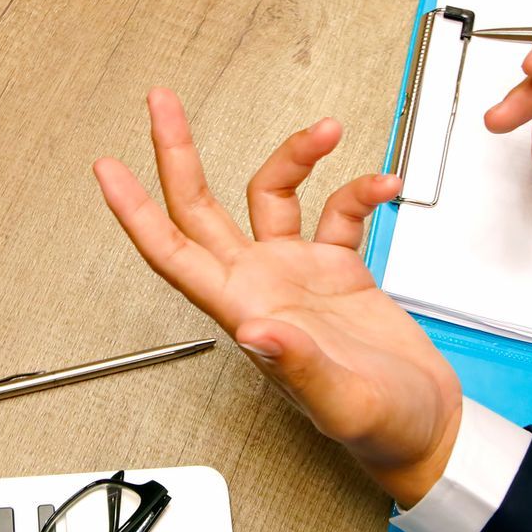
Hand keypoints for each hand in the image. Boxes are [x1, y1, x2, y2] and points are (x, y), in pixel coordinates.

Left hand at [94, 89, 462, 505]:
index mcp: (245, 311)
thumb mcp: (340, 401)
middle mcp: (261, 285)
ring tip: (326, 133)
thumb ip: (298, 366)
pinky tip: (382, 185)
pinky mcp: (337, 270)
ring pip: (272, 195)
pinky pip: (338, 212)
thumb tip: (257, 332)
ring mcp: (296, 274)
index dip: (135, 212)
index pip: (172, 253)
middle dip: (178, 153)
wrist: (424, 427)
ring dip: (294, 157)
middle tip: (160, 103)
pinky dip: (358, 191)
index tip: (108, 170)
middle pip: (201, 208)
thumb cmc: (381, 429)